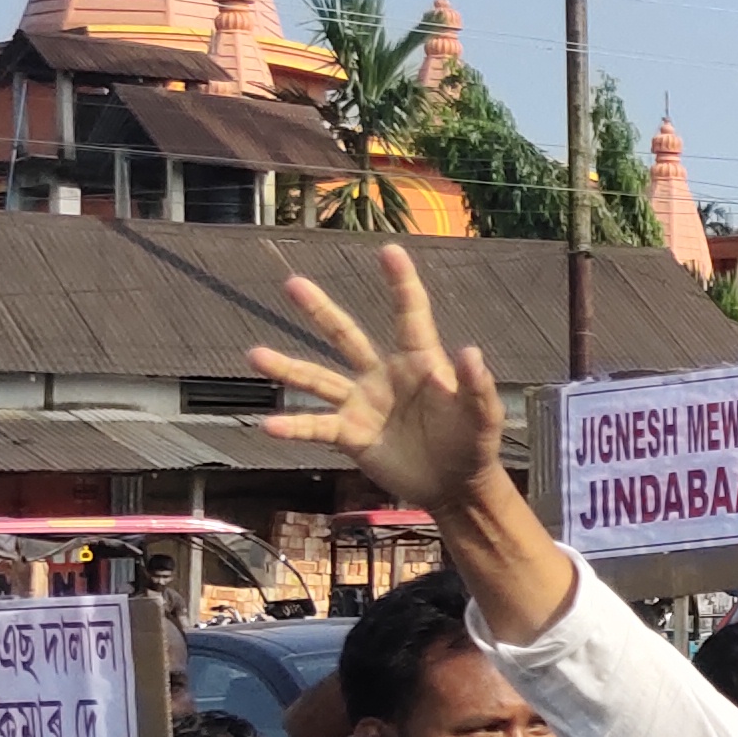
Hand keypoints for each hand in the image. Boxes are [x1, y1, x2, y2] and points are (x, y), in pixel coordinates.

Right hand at [251, 245, 510, 513]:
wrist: (454, 485)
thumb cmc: (472, 443)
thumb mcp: (482, 415)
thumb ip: (477, 385)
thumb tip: (471, 351)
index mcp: (419, 361)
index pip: (409, 315)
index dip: (401, 284)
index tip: (390, 250)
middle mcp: (383, 375)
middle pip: (346, 335)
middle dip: (320, 310)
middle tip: (292, 283)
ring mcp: (363, 403)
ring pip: (318, 379)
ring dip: (286, 368)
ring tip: (254, 355)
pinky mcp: (351, 434)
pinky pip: (317, 426)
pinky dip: (294, 427)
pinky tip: (269, 426)